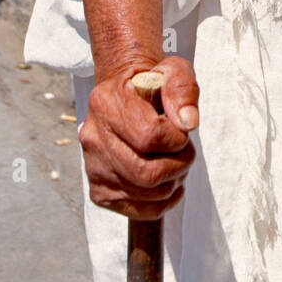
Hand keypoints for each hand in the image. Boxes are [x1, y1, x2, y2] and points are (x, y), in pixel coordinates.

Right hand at [79, 54, 199, 220]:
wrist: (128, 97)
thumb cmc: (153, 85)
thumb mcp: (172, 71)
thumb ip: (183, 89)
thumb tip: (188, 123)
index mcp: (106, 102)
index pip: (150, 136)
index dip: (177, 139)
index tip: (182, 132)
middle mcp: (93, 137)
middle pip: (146, 173)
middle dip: (179, 166)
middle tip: (186, 153)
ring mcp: (93, 167)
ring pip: (145, 193)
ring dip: (173, 183)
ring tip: (177, 164)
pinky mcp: (98, 190)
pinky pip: (137, 211)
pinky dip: (162, 203)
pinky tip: (169, 183)